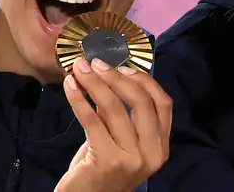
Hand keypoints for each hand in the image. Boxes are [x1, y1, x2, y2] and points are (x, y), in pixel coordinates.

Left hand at [56, 57, 172, 191]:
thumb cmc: (103, 170)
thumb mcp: (120, 141)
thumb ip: (122, 115)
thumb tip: (109, 75)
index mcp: (161, 145)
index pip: (163, 103)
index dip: (144, 80)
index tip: (123, 66)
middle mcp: (152, 152)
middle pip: (140, 102)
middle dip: (116, 77)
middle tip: (95, 63)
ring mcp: (132, 158)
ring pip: (114, 108)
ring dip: (94, 83)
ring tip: (79, 70)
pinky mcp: (108, 161)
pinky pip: (92, 121)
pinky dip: (79, 100)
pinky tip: (70, 87)